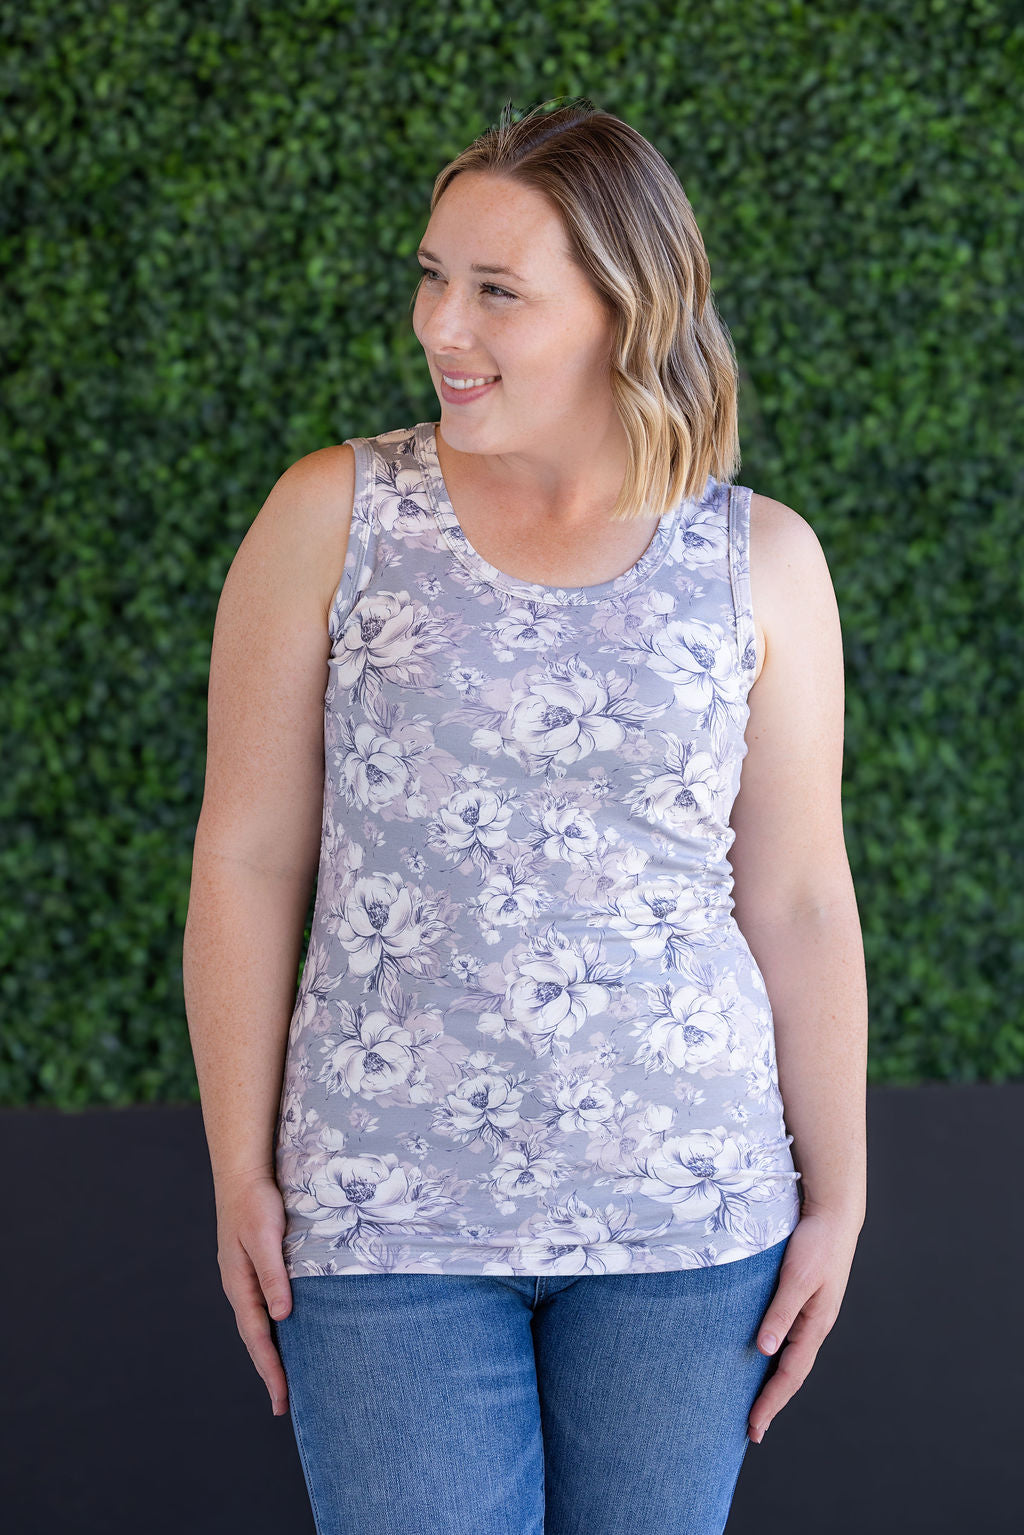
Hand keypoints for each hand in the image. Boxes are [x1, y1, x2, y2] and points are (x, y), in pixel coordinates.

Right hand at [215, 1171, 293, 1416]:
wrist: (243, 1174)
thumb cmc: (255, 1203)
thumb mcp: (265, 1238)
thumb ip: (273, 1275)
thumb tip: (282, 1317)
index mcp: (239, 1285)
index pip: (257, 1337)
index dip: (270, 1369)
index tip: (282, 1399)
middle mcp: (240, 1287)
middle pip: (255, 1338)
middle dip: (269, 1371)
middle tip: (284, 1404)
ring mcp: (245, 1278)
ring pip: (258, 1324)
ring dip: (270, 1352)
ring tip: (286, 1379)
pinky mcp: (254, 1267)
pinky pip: (263, 1307)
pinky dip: (273, 1328)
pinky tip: (285, 1333)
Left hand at [747, 1206, 861, 1443]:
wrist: (834, 1214)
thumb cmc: (816, 1243)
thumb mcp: (796, 1278)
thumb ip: (780, 1313)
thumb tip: (765, 1350)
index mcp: (815, 1325)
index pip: (790, 1374)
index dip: (771, 1401)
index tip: (754, 1427)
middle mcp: (813, 1325)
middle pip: (791, 1373)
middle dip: (772, 1401)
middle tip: (752, 1430)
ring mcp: (810, 1314)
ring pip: (790, 1357)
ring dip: (773, 1381)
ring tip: (755, 1402)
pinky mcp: (804, 1300)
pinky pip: (788, 1338)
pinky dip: (774, 1356)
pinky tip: (761, 1358)